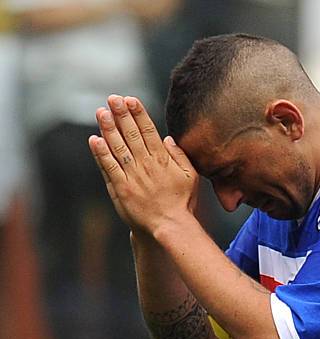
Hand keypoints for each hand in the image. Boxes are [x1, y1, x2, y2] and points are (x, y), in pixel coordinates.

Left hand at [88, 94, 198, 236]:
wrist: (170, 225)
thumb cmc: (182, 202)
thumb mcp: (191, 177)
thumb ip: (180, 156)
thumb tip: (167, 139)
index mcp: (163, 160)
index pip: (149, 131)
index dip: (138, 114)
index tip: (130, 100)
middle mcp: (147, 165)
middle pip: (132, 135)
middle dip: (121, 115)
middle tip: (112, 99)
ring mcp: (133, 177)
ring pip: (118, 147)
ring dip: (108, 128)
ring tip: (101, 112)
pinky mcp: (122, 189)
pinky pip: (109, 168)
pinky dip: (101, 154)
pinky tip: (94, 140)